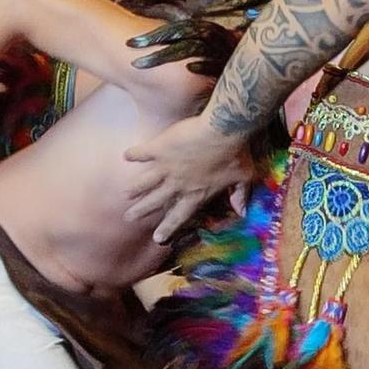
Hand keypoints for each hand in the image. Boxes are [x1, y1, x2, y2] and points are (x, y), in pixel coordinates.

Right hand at [122, 116, 253, 244]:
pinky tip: (125, 155)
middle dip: (142, 210)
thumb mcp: (243, 177)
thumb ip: (240, 196)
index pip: (180, 215)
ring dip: (134, 189)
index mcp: (197, 193)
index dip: (168, 227)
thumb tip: (243, 213)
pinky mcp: (159, 149)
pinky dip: (133, 154)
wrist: (224, 130)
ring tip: (124, 194)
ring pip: (145, 182)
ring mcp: (166, 167)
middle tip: (128, 217)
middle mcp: (178, 184)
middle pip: (156, 201)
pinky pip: (142, 153)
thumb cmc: (236, 154)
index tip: (158, 238)